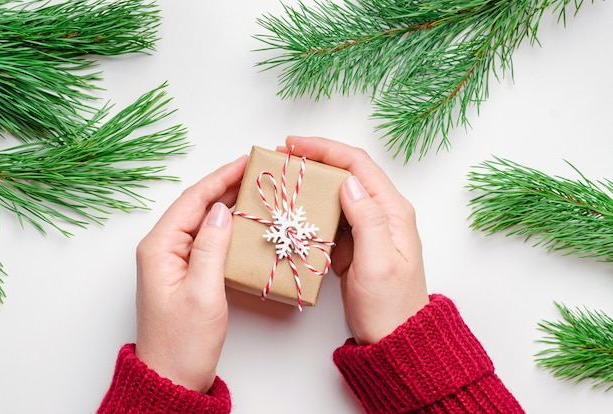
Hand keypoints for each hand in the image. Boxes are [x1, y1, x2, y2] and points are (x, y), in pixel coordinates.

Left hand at [134, 155, 246, 392]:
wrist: (173, 378)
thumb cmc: (183, 342)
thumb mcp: (202, 292)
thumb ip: (211, 247)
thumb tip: (222, 210)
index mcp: (159, 248)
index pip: (193, 200)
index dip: (220, 177)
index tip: (246, 161)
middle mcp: (163, 249)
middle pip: (197, 206)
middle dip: (226, 185)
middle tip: (257, 172)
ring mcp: (174, 261)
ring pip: (203, 222)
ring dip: (228, 204)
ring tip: (255, 190)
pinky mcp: (186, 273)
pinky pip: (207, 240)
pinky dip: (226, 227)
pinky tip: (243, 223)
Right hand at [286, 136, 428, 344]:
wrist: (396, 339)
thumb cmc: (390, 305)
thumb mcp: (378, 262)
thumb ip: (366, 220)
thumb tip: (347, 183)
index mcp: (393, 211)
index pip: (358, 165)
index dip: (325, 149)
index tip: (294, 144)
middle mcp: (383, 213)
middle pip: (347, 173)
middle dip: (315, 161)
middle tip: (282, 159)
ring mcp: (371, 228)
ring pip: (338, 194)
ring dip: (313, 185)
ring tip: (285, 181)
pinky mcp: (358, 243)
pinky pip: (335, 217)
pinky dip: (315, 210)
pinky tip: (297, 212)